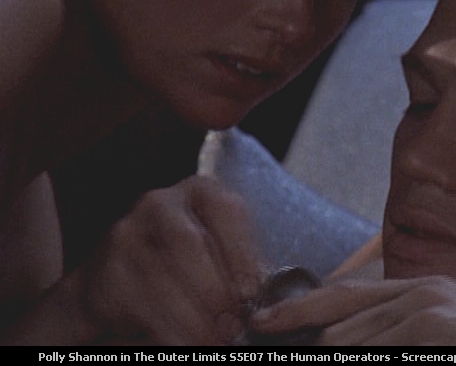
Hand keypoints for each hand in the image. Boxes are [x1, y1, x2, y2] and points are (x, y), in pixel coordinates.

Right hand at [81, 175, 259, 344]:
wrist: (124, 282)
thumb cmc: (192, 266)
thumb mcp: (224, 255)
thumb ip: (244, 269)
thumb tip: (270, 301)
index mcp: (201, 191)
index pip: (226, 210)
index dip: (241, 253)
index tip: (252, 293)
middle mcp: (160, 203)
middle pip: (188, 243)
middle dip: (214, 291)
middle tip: (234, 327)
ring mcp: (127, 233)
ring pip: (160, 278)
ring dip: (192, 319)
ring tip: (215, 341)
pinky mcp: (106, 270)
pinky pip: (138, 304)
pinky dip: (167, 330)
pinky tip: (184, 342)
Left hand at [250, 276, 455, 344]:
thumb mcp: (437, 336)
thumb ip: (391, 334)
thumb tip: (338, 341)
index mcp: (415, 292)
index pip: (341, 296)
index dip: (298, 310)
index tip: (260, 323)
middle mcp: (418, 292)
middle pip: (339, 319)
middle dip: (306, 337)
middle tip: (270, 338)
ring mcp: (428, 308)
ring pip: (352, 341)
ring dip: (334, 350)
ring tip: (324, 346)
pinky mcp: (437, 327)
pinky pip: (381, 346)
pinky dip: (360, 350)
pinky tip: (361, 348)